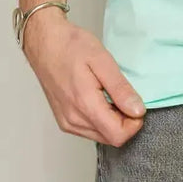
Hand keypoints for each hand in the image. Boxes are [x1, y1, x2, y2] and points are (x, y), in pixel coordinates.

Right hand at [22, 11, 146, 146]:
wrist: (45, 43)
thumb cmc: (72, 46)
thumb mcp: (102, 60)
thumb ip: (120, 88)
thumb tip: (138, 111)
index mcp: (85, 105)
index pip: (118, 136)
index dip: (134, 123)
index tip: (136, 103)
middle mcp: (74, 121)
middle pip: (111, 138)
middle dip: (125, 121)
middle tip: (125, 95)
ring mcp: (67, 122)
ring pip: (101, 136)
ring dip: (113, 121)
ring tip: (111, 93)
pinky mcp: (64, 120)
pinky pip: (89, 130)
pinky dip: (101, 119)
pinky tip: (100, 98)